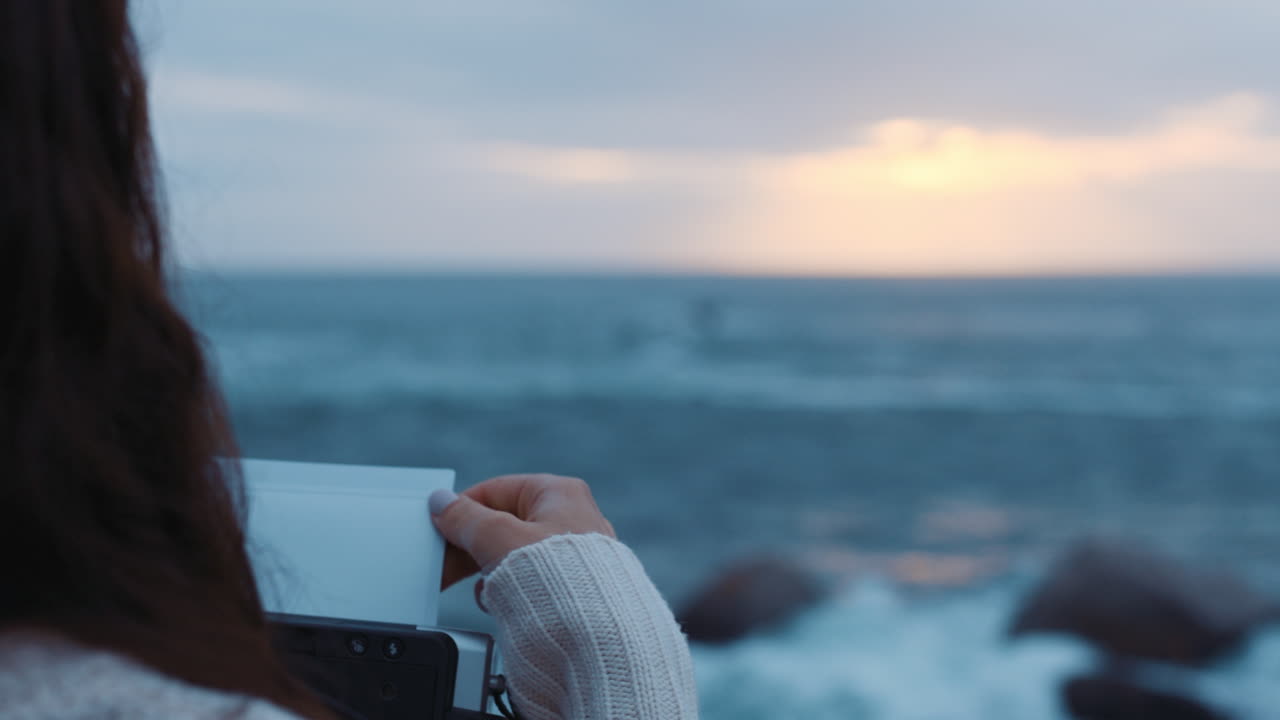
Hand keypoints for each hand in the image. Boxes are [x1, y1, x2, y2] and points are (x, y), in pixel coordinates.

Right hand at [429, 474, 615, 590]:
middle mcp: (572, 518)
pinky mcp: (573, 587)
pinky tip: (505, 605)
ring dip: (492, 573)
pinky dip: (512, 591)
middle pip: (504, 524)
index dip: (462, 512)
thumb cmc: (560, 580)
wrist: (596, 635)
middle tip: (443, 569)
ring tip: (487, 592)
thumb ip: (465, 519)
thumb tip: (441, 503)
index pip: (496, 491)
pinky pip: (530, 581)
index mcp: (559, 493)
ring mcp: (575, 555)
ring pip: (514, 555)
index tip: (438, 532)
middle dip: (472, 548)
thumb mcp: (498, 538)